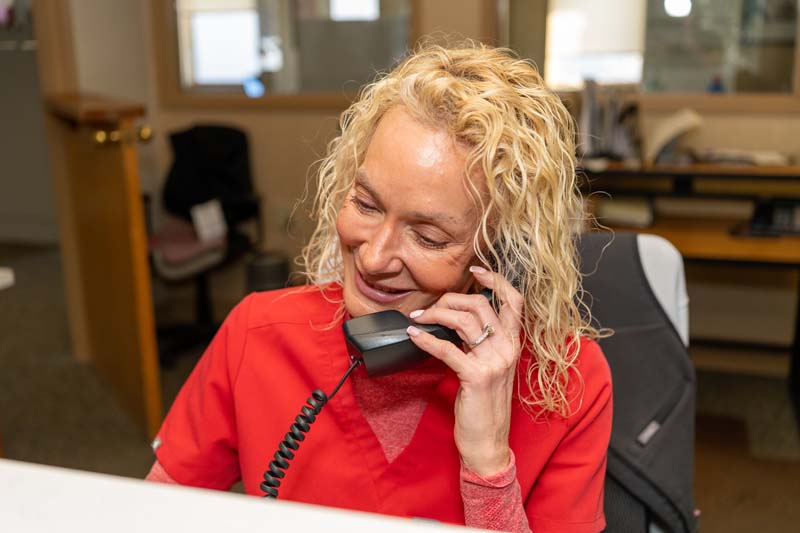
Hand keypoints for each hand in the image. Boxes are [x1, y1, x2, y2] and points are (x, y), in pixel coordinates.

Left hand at [406, 265, 523, 476]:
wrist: (488, 442)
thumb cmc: (484, 405)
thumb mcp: (489, 368)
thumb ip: (480, 343)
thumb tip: (455, 320)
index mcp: (513, 344)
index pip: (513, 301)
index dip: (496, 280)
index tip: (476, 270)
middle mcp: (508, 349)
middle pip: (480, 304)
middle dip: (450, 299)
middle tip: (430, 308)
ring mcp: (495, 362)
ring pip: (464, 321)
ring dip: (435, 315)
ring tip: (418, 318)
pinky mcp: (477, 377)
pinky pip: (447, 349)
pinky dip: (426, 339)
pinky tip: (414, 334)